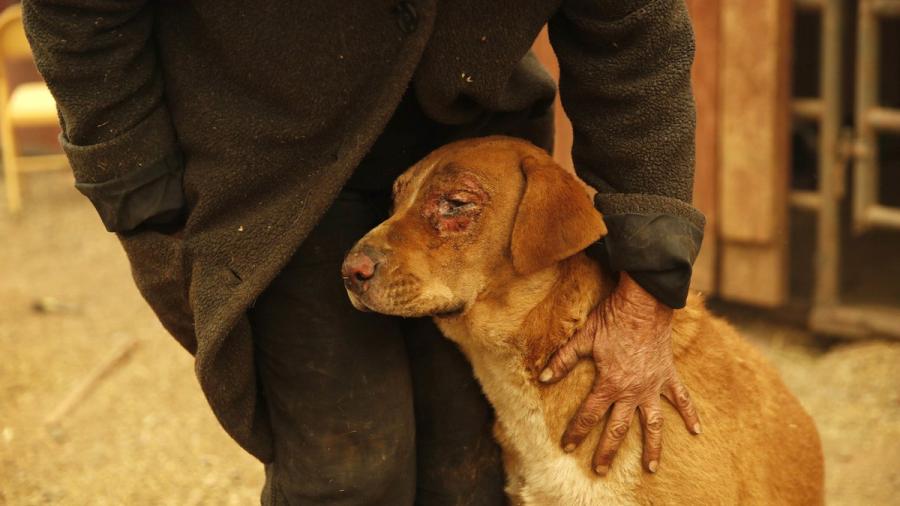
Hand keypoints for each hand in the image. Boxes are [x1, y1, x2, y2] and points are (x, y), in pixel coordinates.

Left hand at [538, 272, 700, 475]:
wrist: (644, 303)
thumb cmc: (612, 318)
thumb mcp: (583, 338)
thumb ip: (563, 360)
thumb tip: (543, 377)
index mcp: (609, 384)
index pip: (588, 415)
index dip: (576, 431)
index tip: (567, 446)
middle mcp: (632, 391)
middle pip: (618, 428)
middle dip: (607, 451)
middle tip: (600, 470)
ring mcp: (653, 386)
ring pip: (653, 424)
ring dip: (653, 447)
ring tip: (651, 468)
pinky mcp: (668, 376)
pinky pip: (682, 399)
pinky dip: (690, 414)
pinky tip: (696, 431)